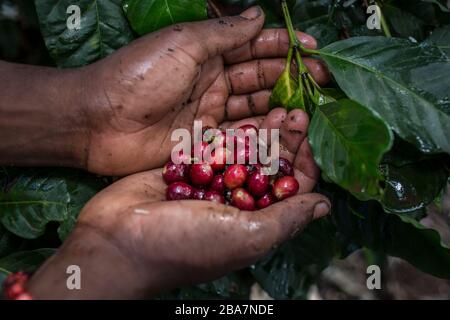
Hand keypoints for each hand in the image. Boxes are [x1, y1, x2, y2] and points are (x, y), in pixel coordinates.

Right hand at [27, 108, 329, 299]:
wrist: (118, 239)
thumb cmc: (184, 245)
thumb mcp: (246, 236)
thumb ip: (286, 218)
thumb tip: (325, 205)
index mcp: (255, 223)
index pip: (292, 190)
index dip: (305, 165)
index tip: (310, 139)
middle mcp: (237, 203)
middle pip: (270, 167)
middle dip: (287, 142)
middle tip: (299, 112)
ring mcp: (212, 183)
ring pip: (245, 153)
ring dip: (264, 132)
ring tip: (281, 109)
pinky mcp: (189, 167)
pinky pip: (216, 146)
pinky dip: (232, 132)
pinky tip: (248, 116)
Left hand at [80, 6, 328, 174]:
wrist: (99, 121)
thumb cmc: (139, 75)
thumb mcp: (183, 43)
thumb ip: (223, 33)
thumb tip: (259, 16)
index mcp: (207, 53)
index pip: (254, 47)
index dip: (284, 48)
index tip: (314, 51)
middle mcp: (212, 82)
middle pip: (259, 79)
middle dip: (291, 78)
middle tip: (323, 83)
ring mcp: (209, 113)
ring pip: (253, 108)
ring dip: (280, 106)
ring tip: (308, 108)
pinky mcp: (205, 142)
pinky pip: (239, 136)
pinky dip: (262, 133)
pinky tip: (284, 131)